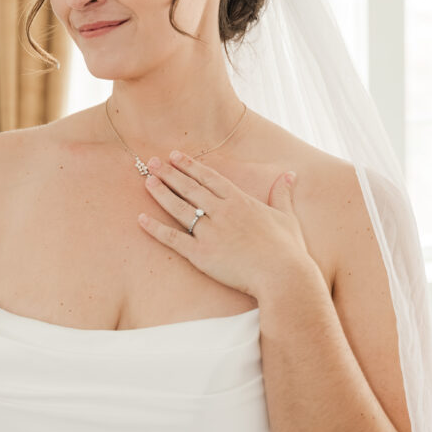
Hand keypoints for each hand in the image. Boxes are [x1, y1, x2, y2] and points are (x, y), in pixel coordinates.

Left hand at [137, 149, 311, 300]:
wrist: (282, 275)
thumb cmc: (288, 249)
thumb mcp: (287, 217)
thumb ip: (282, 194)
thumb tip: (290, 175)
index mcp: (240, 201)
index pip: (209, 178)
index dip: (190, 166)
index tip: (175, 155)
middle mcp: (222, 212)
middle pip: (190, 188)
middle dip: (169, 174)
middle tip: (151, 162)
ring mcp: (210, 232)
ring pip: (179, 208)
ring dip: (161, 193)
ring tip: (146, 181)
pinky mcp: (201, 254)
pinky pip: (173, 238)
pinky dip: (156, 229)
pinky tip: (141, 219)